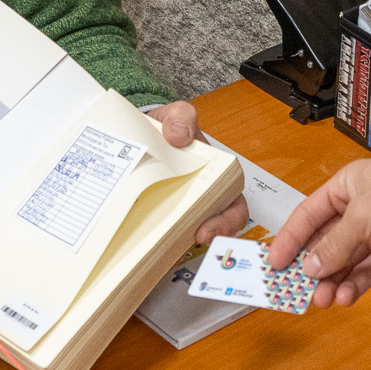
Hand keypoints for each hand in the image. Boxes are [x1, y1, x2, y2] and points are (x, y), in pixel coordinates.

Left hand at [147, 100, 249, 243]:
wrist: (137, 135)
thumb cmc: (166, 130)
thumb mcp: (176, 117)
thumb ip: (181, 118)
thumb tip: (180, 135)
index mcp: (217, 179)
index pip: (234, 209)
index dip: (226, 224)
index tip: (206, 231)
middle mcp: (201, 200)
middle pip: (212, 231)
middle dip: (202, 242)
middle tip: (186, 243)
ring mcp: (178, 212)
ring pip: (184, 240)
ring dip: (175, 248)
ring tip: (158, 253)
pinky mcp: (156, 219)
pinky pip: (159, 240)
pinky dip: (151, 249)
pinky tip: (136, 250)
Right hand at [266, 157, 370, 308]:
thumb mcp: (360, 217)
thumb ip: (332, 244)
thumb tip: (309, 267)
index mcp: (348, 185)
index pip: (309, 213)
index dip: (290, 238)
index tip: (275, 263)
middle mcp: (360, 207)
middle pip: (325, 240)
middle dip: (312, 266)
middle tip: (297, 290)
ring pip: (344, 260)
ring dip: (331, 281)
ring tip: (321, 300)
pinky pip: (365, 272)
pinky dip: (353, 286)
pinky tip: (344, 298)